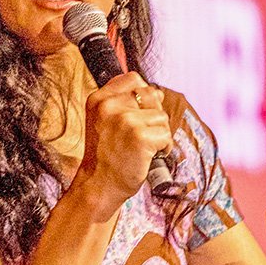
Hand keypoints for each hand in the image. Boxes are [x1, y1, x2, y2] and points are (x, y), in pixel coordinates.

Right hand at [76, 73, 171, 213]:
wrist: (99, 186)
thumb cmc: (105, 155)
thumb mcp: (103, 121)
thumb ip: (124, 102)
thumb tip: (159, 92)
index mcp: (99, 99)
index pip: (133, 78)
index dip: (143, 95)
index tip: (138, 115)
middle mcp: (109, 106)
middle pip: (151, 95)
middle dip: (154, 115)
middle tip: (140, 135)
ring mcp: (125, 121)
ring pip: (162, 117)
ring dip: (159, 134)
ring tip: (143, 148)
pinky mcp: (140, 137)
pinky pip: (166, 135)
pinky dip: (164, 148)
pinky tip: (149, 156)